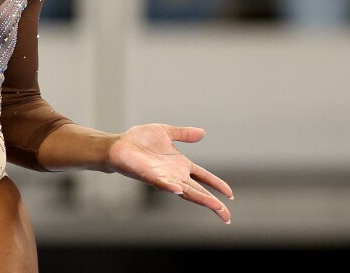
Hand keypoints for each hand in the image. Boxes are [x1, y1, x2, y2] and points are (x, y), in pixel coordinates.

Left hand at [106, 123, 232, 223]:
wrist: (119, 145)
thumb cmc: (140, 139)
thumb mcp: (166, 132)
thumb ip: (183, 134)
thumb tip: (203, 132)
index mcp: (180, 165)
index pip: (203, 177)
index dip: (216, 185)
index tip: (230, 195)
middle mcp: (174, 174)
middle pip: (198, 191)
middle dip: (213, 203)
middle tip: (227, 216)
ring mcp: (163, 177)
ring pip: (185, 192)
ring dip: (200, 199)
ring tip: (215, 206)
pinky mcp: (150, 176)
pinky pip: (162, 184)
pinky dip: (171, 187)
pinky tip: (180, 190)